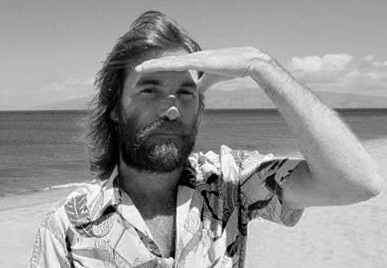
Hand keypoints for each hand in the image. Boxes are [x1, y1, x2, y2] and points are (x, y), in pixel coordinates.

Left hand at [135, 47, 269, 92]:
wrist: (248, 61)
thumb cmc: (233, 67)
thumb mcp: (214, 78)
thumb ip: (204, 84)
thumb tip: (197, 92)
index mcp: (196, 61)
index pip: (175, 65)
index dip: (161, 68)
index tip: (149, 71)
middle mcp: (194, 57)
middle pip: (169, 62)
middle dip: (153, 65)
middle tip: (138, 68)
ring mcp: (197, 57)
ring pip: (171, 61)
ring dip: (156, 64)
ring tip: (142, 67)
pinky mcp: (202, 60)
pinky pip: (181, 63)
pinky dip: (169, 65)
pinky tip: (159, 66)